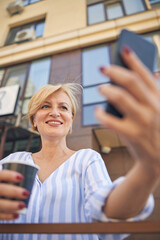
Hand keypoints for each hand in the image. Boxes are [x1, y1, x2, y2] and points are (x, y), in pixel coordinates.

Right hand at [0, 169, 29, 219]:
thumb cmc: (4, 185)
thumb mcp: (5, 181)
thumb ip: (14, 179)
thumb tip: (33, 177)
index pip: (1, 175)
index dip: (10, 175)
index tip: (22, 177)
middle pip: (1, 189)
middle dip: (14, 191)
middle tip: (27, 193)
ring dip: (11, 205)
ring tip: (23, 205)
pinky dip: (8, 216)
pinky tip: (17, 215)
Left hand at [95, 46, 159, 174]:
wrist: (159, 158)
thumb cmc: (156, 129)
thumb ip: (157, 90)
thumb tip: (156, 72)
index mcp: (159, 98)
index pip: (145, 74)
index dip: (134, 60)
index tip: (123, 48)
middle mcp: (152, 107)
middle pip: (130, 82)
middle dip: (115, 71)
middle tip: (102, 67)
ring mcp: (142, 121)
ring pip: (120, 97)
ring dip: (107, 89)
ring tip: (100, 87)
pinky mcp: (131, 135)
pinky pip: (110, 121)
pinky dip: (101, 114)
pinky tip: (97, 110)